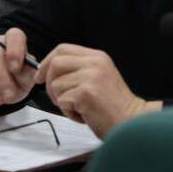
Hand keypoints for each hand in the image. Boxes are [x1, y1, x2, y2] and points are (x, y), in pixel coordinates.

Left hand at [35, 44, 160, 137]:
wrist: (132, 122)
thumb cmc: (113, 106)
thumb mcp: (98, 77)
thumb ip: (79, 70)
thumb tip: (48, 71)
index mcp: (97, 56)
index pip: (62, 49)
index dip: (47, 62)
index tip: (40, 76)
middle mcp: (94, 62)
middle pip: (55, 63)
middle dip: (49, 83)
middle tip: (60, 99)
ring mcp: (91, 76)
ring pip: (56, 85)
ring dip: (62, 102)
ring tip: (80, 108)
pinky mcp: (87, 92)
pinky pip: (62, 101)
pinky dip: (69, 112)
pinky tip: (84, 115)